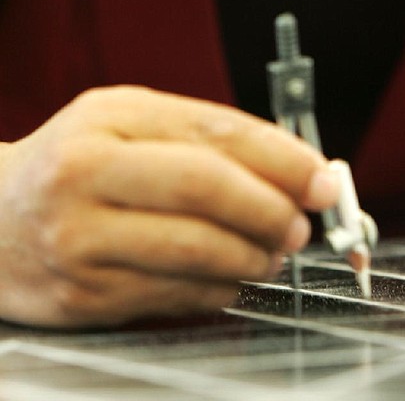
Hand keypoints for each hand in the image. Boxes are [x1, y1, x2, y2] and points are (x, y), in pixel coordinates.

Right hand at [0, 86, 338, 327]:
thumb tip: (289, 167)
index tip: (321, 177)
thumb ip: (202, 135)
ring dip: (254, 255)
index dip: (281, 158)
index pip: (214, 134)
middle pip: (207, 190)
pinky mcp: (84, 296)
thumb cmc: (72, 162)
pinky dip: (220, 287)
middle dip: (272, 209)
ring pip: (197, 251)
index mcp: (108, 120)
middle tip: (302, 222)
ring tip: (272, 251)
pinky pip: (175, 295)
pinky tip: (231, 275)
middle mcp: (88, 175)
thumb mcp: (126, 121)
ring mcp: (81, 240)